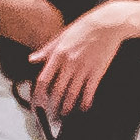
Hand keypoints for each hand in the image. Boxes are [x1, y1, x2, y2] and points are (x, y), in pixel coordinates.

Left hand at [28, 3, 139, 117]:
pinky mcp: (97, 71)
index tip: (37, 104)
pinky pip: (89, 91)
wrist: (107, 23)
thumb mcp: (61, 35)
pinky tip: (84, 108)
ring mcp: (83, 68)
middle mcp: (69, 63)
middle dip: (53, 106)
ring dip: (67, 107)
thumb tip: (32, 59)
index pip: (43, 80)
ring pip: (72, 93)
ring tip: (64, 115)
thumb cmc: (84, 27)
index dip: (38, 95)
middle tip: (51, 116)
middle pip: (57, 91)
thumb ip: (46, 49)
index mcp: (58, 54)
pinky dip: (86, 101)